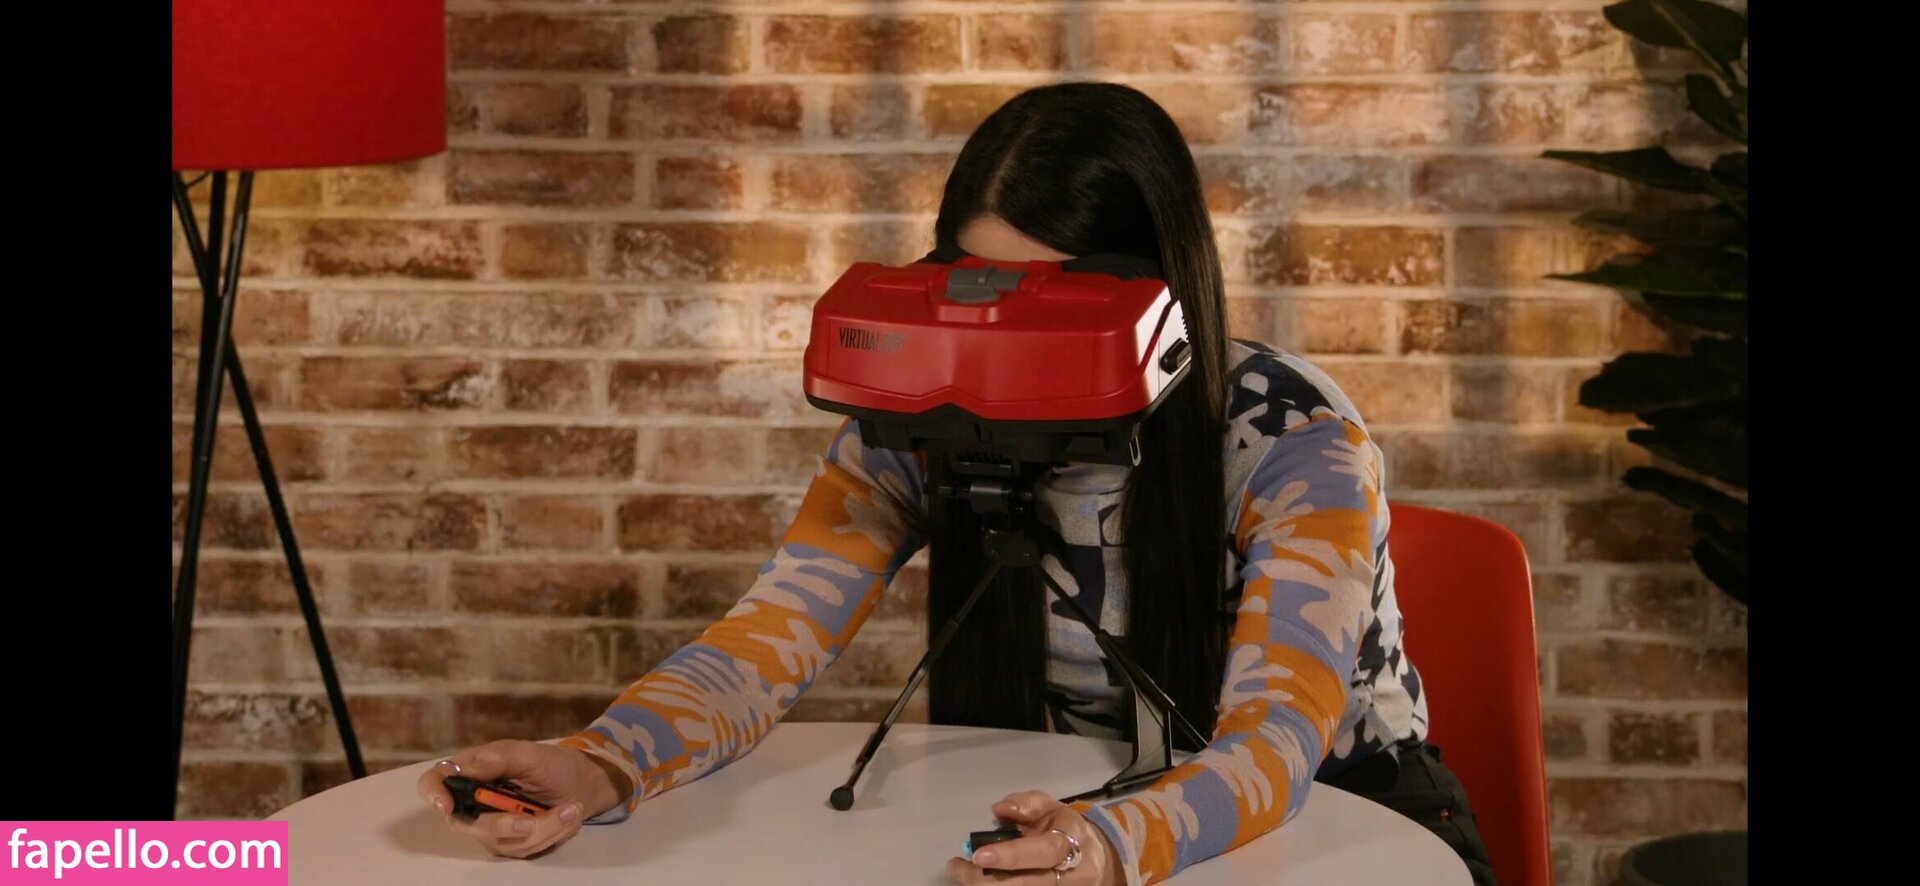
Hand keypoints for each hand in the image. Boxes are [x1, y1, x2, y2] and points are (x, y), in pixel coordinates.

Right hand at [415, 739, 630, 858]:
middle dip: (505, 825)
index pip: (434, 783)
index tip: (447, 807)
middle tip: (534, 819)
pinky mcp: (510, 843)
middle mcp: (473, 802)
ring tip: (571, 809)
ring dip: (543, 829)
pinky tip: (567, 818)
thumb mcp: (531, 754)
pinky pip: (523, 850)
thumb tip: (467, 766)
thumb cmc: (553, 764)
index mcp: (472, 770)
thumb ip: (499, 759)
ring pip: (502, 842)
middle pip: (466, 824)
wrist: (582, 784)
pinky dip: (551, 835)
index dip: (433, 795)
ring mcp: (490, 826)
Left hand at [946, 790, 1122, 884]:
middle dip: (986, 879)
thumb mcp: (1052, 808)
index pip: (1043, 852)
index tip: (978, 855)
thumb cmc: (1067, 829)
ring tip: (963, 873)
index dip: (1011, 855)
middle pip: (1027, 885)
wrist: (1095, 860)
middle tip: (957, 867)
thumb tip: (999, 809)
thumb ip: (1027, 804)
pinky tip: (980, 881)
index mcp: (1073, 842)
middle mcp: (1072, 874)